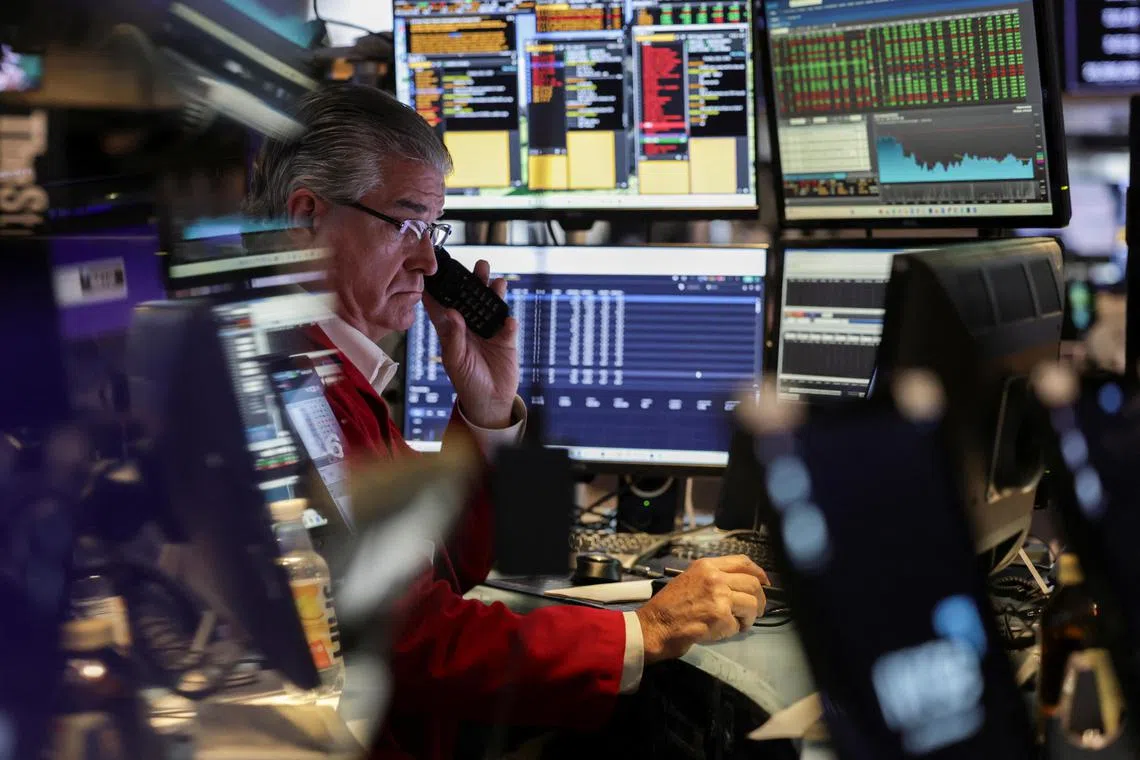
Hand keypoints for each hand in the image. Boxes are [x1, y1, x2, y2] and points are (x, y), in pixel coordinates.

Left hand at [423, 259, 519, 428]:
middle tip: (480, 265)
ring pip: (492, 305)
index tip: (439, 268)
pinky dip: (509, 323)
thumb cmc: (466, 381)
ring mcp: (489, 330)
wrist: (489, 401)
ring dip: (495, 293)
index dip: (440, 287)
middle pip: (472, 298)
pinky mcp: (506, 340)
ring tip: (497, 280)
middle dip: (475, 281)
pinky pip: (508, 327)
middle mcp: (469, 325)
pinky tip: (508, 322)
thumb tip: (451, 312)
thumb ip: (453, 337)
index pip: (443, 304)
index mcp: (451, 329)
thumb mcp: (455, 361)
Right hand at [635, 556, 768, 663]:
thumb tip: (739, 584)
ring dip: (749, 617)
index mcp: (706, 566)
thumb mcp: (689, 579)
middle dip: (759, 600)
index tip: (765, 582)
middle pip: (753, 583)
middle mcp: (715, 577)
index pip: (743, 562)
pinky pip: (738, 625)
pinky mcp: (720, 617)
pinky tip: (720, 631)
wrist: (655, 625)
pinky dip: (733, 631)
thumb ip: (713, 578)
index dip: (759, 572)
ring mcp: (719, 596)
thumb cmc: (668, 606)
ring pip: (752, 604)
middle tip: (755, 611)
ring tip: (738, 623)